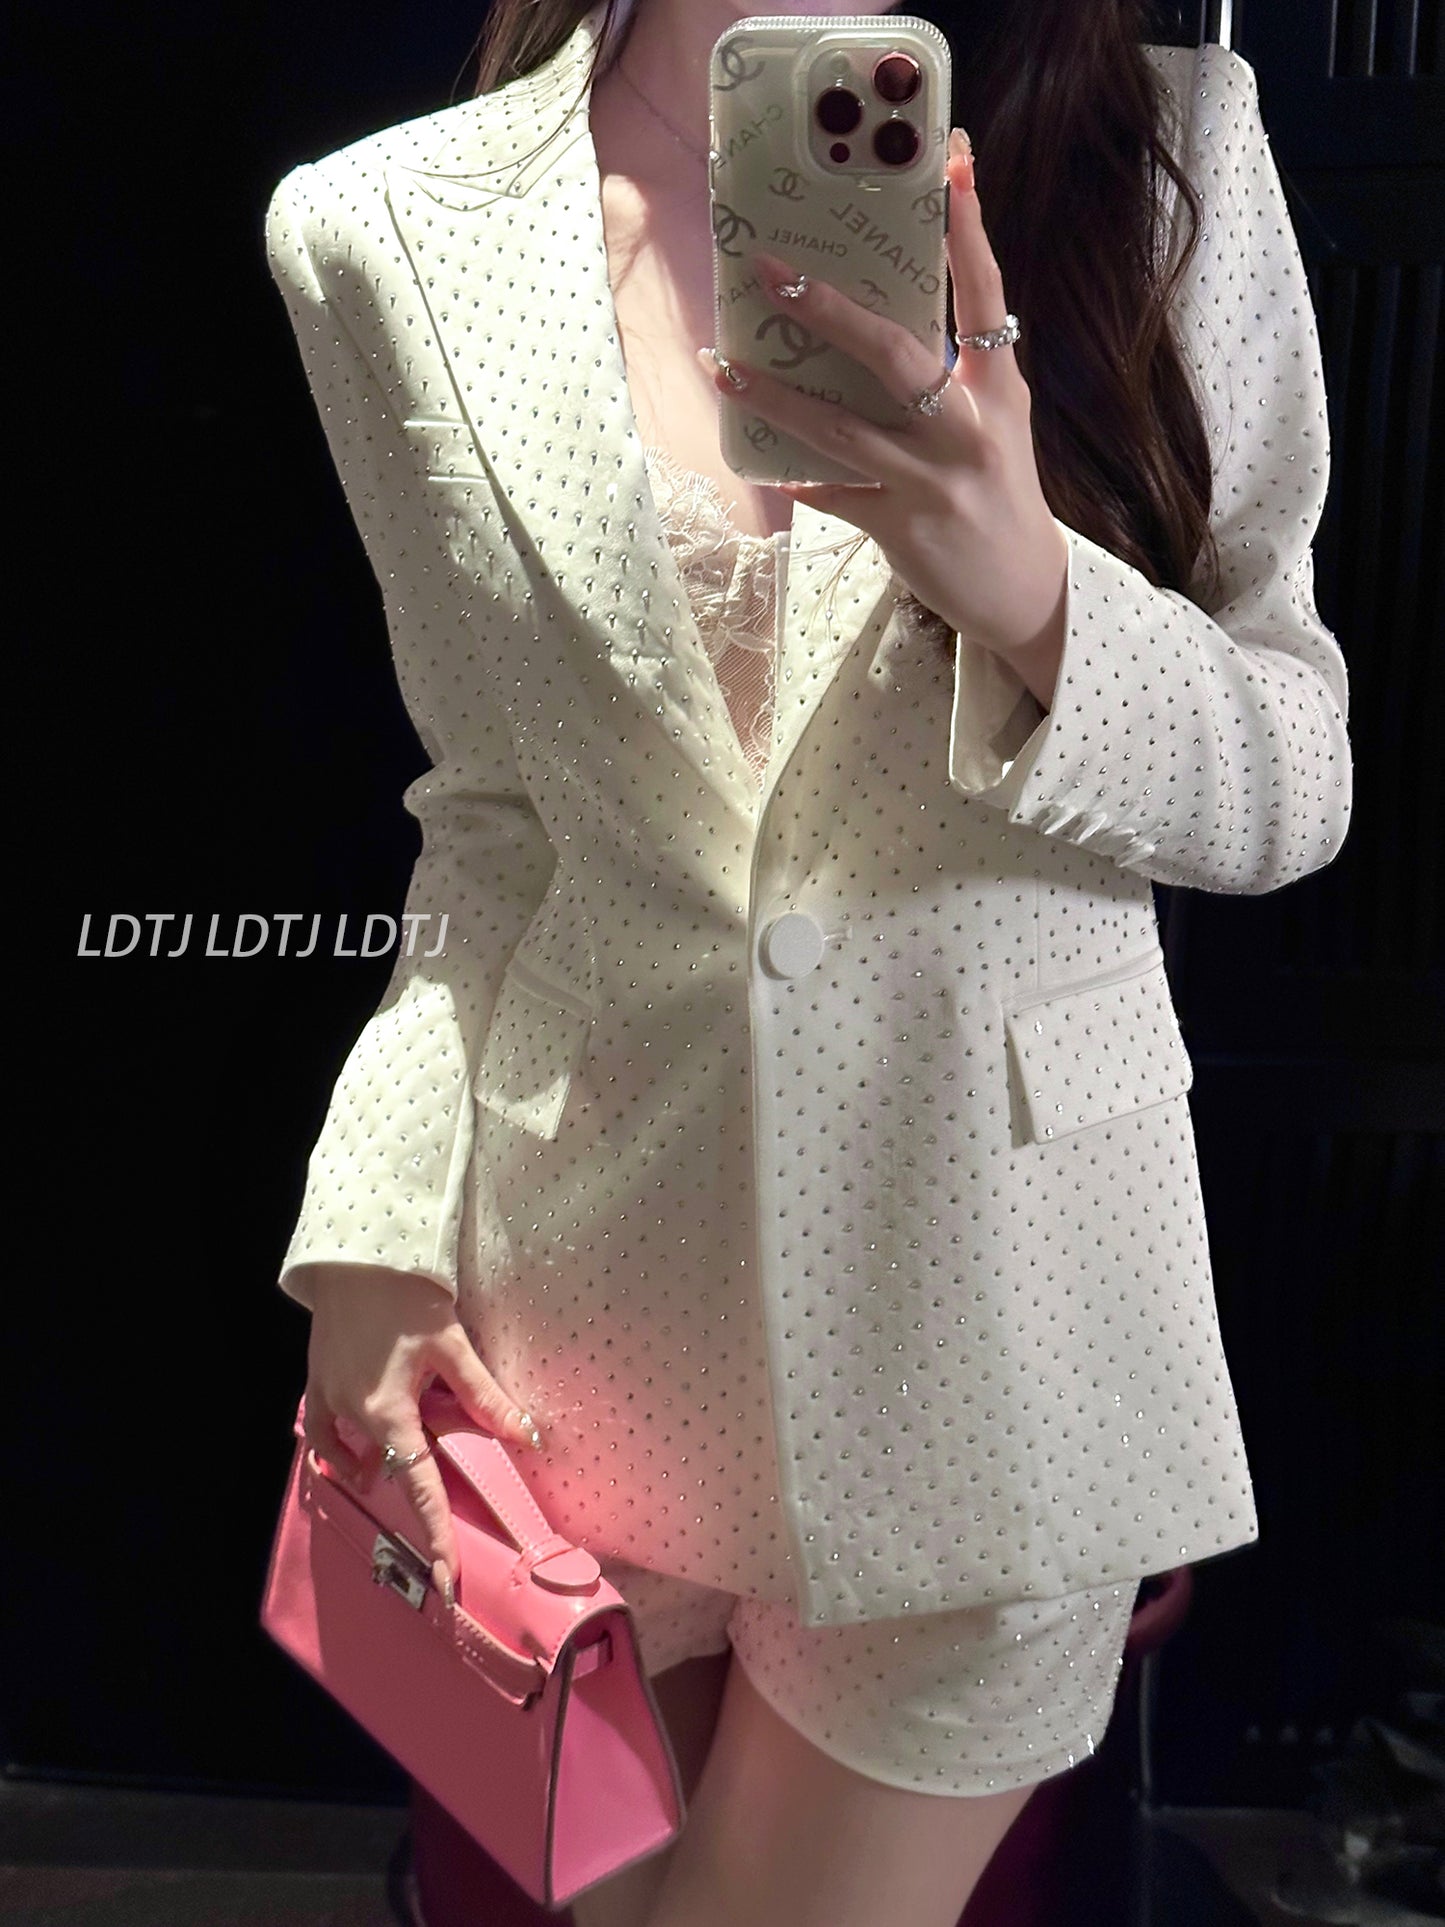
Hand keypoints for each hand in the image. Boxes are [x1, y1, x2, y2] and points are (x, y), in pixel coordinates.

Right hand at [299, 1264, 543, 1606]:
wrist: (356, 1255)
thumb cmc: (406, 1296)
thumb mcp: (453, 1345)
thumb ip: (487, 1397)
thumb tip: (528, 1435)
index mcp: (389, 1413)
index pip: (419, 1488)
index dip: (435, 1535)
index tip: (445, 1581)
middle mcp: (352, 1416)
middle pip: (388, 1470)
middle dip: (412, 1491)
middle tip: (439, 1514)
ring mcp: (328, 1401)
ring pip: (351, 1453)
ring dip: (377, 1463)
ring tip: (403, 1463)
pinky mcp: (317, 1384)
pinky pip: (322, 1432)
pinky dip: (338, 1446)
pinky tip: (357, 1448)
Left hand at [697, 129, 1067, 688]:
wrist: (1022, 589)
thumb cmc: (997, 490)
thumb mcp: (994, 421)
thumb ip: (951, 372)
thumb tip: (873, 320)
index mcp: (997, 389)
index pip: (984, 295)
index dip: (968, 229)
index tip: (953, 162)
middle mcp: (966, 427)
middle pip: (895, 353)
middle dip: (828, 310)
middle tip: (773, 271)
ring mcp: (931, 480)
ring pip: (839, 428)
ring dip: (774, 397)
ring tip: (724, 366)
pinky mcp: (901, 526)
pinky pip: (832, 492)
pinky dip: (796, 477)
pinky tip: (762, 462)